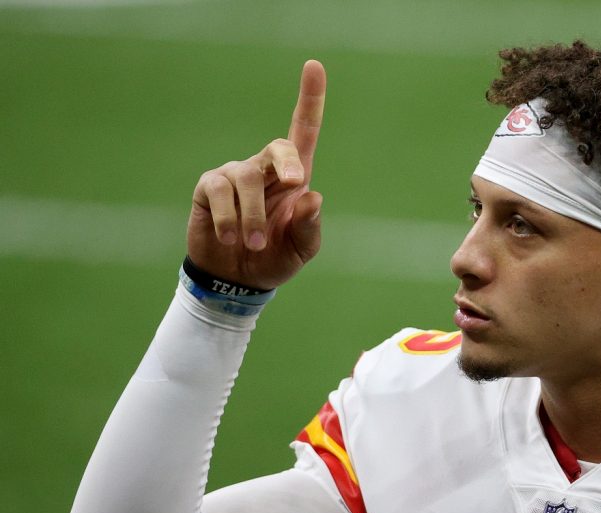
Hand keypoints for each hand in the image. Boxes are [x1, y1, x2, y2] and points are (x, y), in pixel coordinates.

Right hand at [186, 60, 326, 289]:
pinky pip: (218, 191)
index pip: (303, 132)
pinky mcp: (208, 187)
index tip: (314, 66)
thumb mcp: (300, 248)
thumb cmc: (273, 258)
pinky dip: (229, 217)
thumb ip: (309, 225)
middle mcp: (264, 169)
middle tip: (293, 183)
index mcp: (293, 179)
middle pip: (278, 147)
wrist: (235, 280)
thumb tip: (312, 195)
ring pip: (247, 178)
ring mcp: (234, 175)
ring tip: (252, 243)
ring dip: (252, 214)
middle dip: (287, 162)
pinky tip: (231, 237)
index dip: (310, 99)